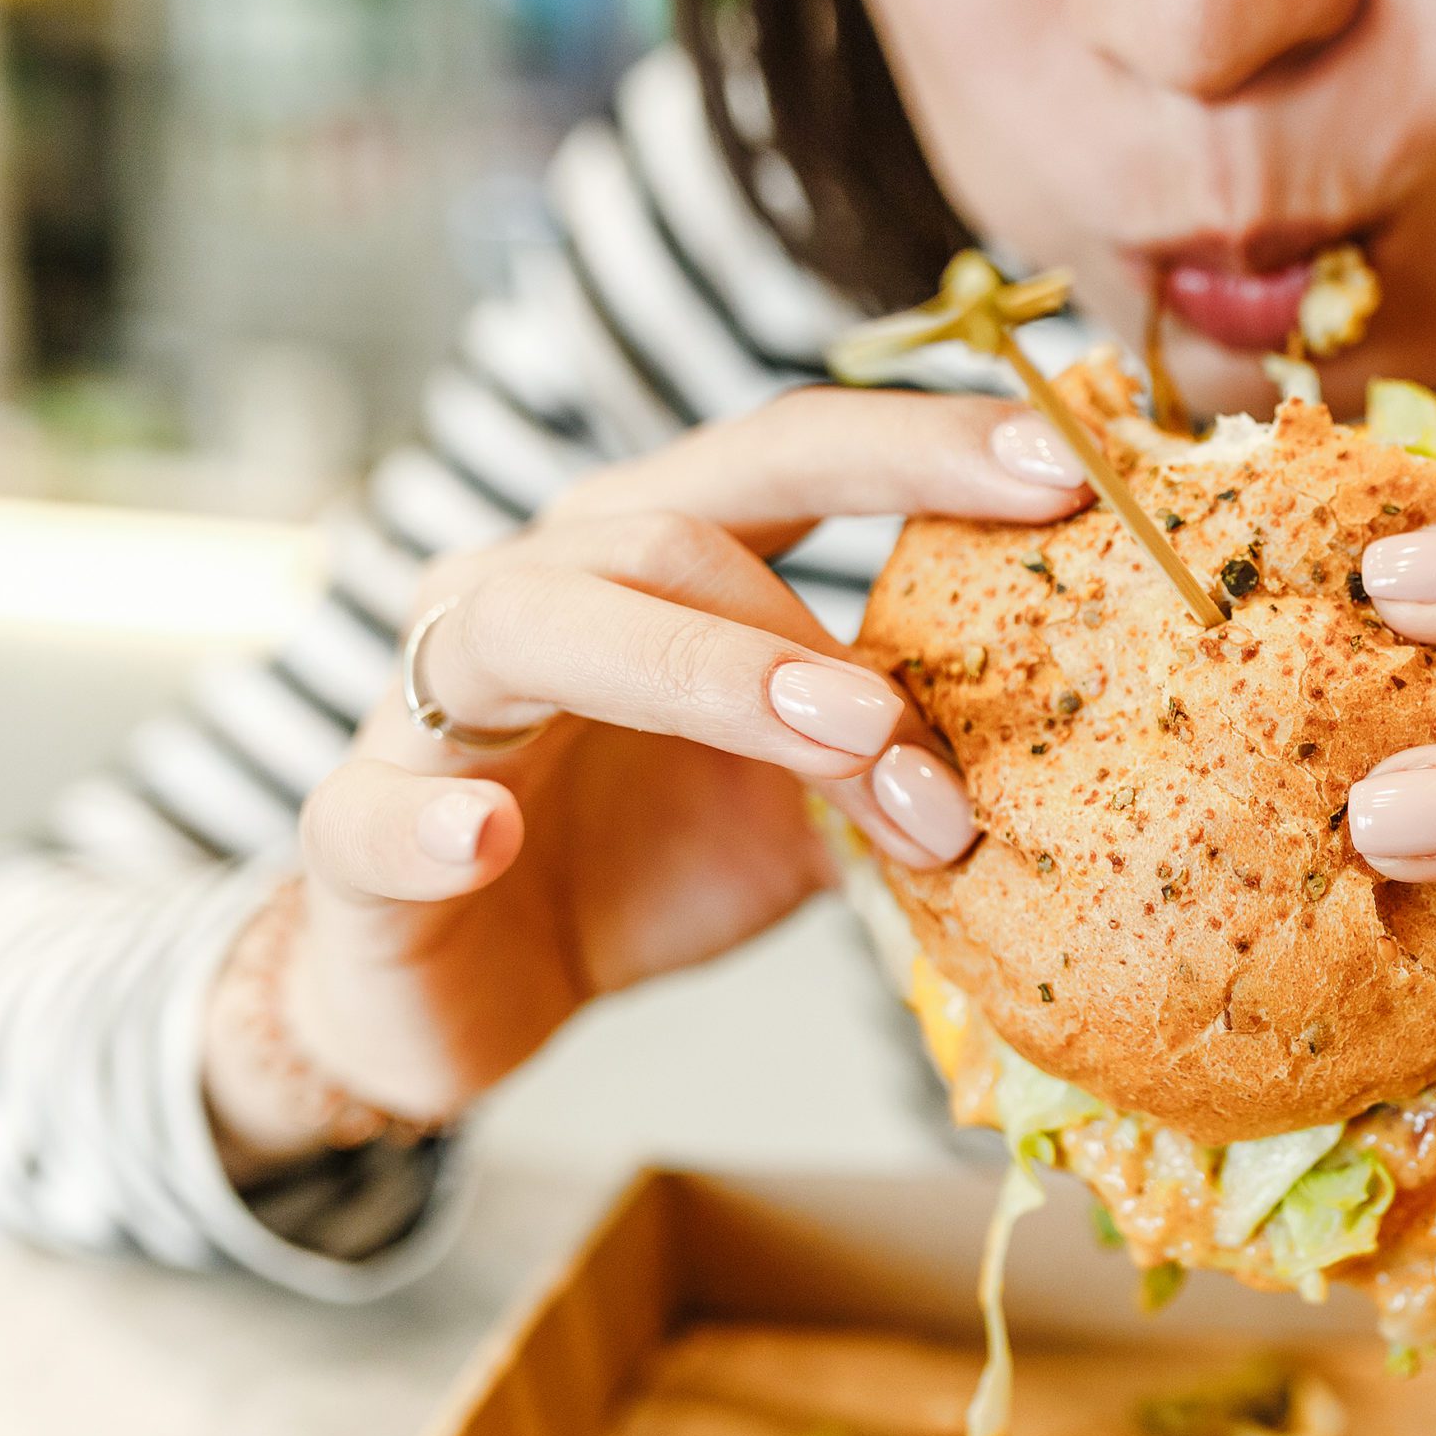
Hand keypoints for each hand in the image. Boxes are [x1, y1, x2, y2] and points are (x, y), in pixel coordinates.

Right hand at [203, 392, 1091, 1159]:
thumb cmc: (644, 858)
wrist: (463, 989)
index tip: (1064, 465)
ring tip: (836, 746)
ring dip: (703, 679)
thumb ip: (901, 753)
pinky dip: (431, 820)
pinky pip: (377, 810)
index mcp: (655, 558)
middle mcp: (540, 585)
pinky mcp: (357, 830)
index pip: (788, 457)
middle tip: (928, 711)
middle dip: (817, 619)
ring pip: (542, 626)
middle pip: (672, 529)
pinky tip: (486, 838)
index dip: (917, 445)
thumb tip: (1078, 741)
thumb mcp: (804, 803)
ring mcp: (435, 699)